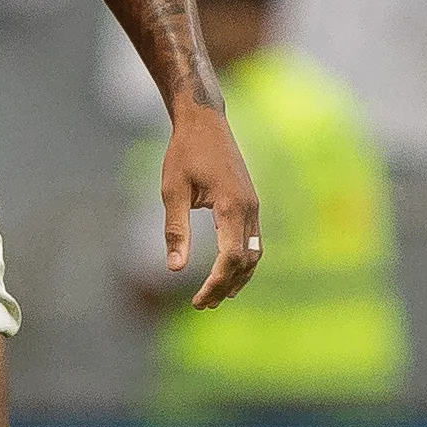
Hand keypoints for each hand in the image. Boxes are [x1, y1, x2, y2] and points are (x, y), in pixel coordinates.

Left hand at [157, 97, 262, 310]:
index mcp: (231, 206)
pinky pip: (253, 240)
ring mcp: (253, 206)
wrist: (205, 121)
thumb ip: (175, 230)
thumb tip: (174, 268)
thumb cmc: (184, 152)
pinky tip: (228, 274)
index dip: (216, 283)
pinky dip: (243, 262)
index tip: (197, 301)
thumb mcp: (172, 190)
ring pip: (254, 253)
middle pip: (245, 261)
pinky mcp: (250, 203)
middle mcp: (249, 208)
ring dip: (237, 278)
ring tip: (217, 298)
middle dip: (226, 287)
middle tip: (203, 305)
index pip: (231, 258)